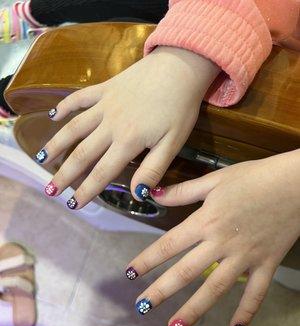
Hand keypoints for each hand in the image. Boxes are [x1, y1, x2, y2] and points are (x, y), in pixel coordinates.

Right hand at [38, 46, 218, 207]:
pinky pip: (79, 98)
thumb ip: (153, 169)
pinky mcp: (104, 88)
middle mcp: (110, 125)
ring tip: (42, 159)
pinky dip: (65, 107)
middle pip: (82, 154)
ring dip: (57, 144)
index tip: (73, 204)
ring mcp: (105, 105)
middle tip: (50, 190)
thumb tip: (137, 195)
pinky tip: (53, 116)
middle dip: (64, 174)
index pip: (102, 173)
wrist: (181, 65)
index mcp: (128, 142)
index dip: (86, 191)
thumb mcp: (173, 143)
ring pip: (74, 128)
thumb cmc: (180, 107)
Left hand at [127, 150, 299, 325]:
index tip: (130, 273)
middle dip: (161, 291)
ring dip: (194, 310)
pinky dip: (247, 312)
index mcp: (205, 222)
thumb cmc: (254, 177)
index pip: (169, 244)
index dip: (147, 260)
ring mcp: (245, 257)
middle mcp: (221, 244)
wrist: (295, 183)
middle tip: (142, 308)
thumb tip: (152, 193)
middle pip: (186, 272)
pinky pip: (256, 293)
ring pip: (216, 289)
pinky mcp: (266, 264)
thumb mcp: (215, 180)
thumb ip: (182, 191)